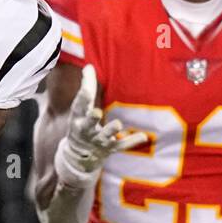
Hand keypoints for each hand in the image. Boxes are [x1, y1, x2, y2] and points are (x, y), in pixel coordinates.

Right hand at [55, 64, 146, 184]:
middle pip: (88, 125)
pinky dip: (132, 141)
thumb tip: (89, 66)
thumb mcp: (80, 109)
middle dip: (92, 119)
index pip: (78, 107)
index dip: (82, 98)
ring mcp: (98, 141)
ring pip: (105, 136)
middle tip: (97, 112)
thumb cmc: (81, 124)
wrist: (79, 156)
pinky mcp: (110, 148)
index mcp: (78, 119)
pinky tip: (143, 136)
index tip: (86, 90)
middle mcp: (86, 131)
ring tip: (118, 124)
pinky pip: (122, 145)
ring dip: (111, 131)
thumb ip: (86, 87)